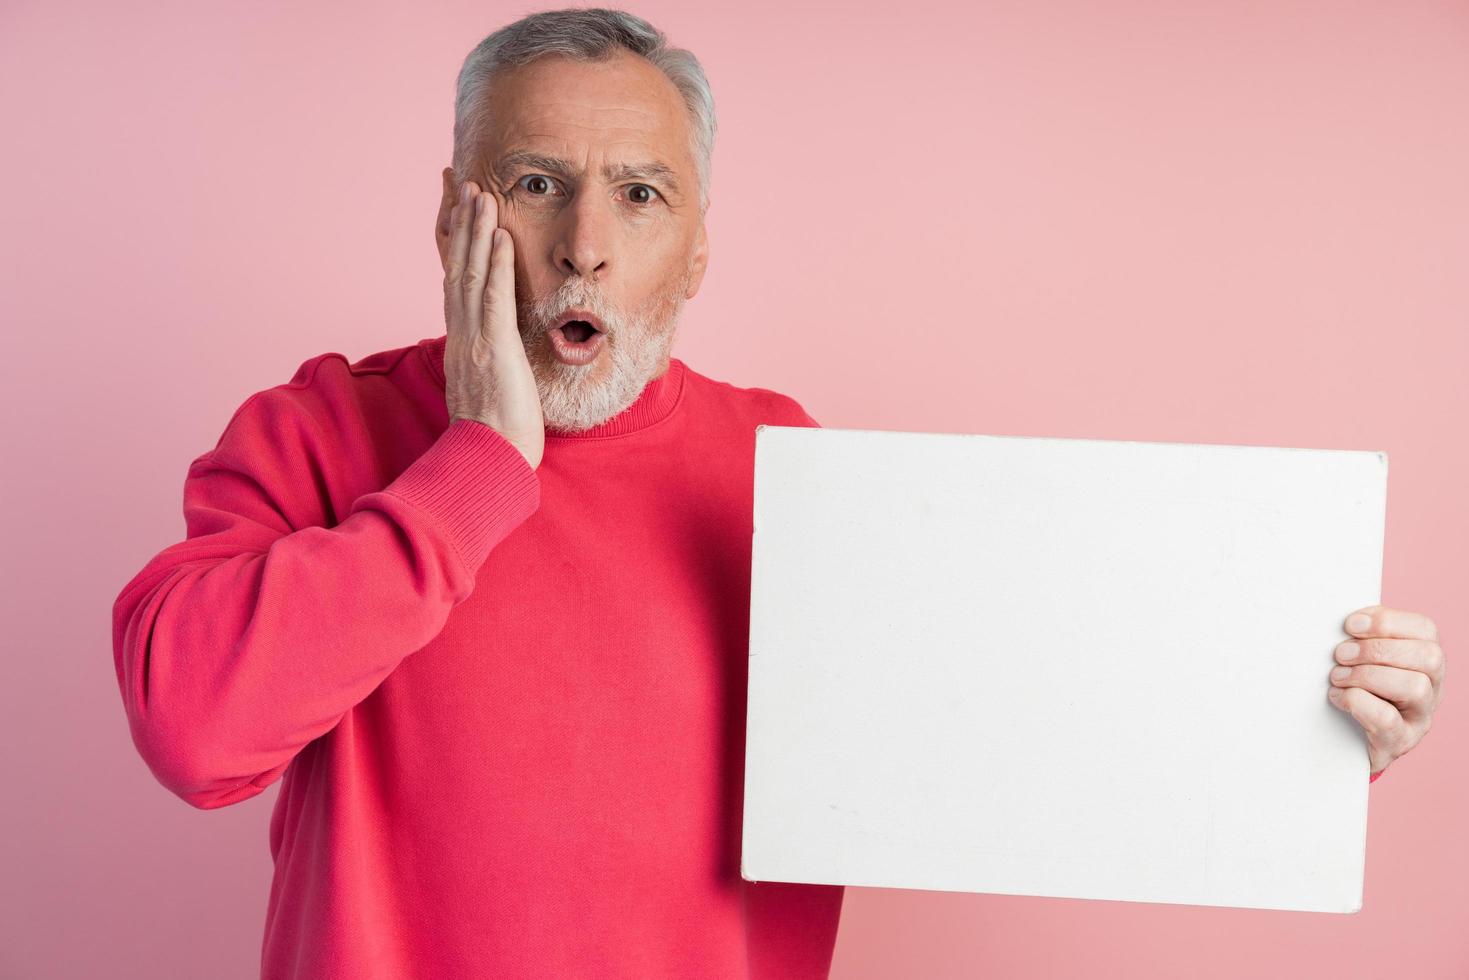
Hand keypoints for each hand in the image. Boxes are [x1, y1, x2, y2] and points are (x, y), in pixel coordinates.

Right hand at [442, 180, 544, 469]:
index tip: (454, 210)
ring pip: (471, 275)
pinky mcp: (492, 348)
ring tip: (480, 193)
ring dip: (476, 231)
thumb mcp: (488, 391)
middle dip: (459, 223)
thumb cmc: (495, 437)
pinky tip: (499, 235)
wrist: (489, 463)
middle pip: (457, 268)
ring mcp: (473, 340)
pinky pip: (494, 298)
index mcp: (460, 343)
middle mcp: (460, 335)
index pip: (455, 282)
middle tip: (460, 182)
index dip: (455, 245)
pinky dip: (495, 264)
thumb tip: (493, 355)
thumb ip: (488, 365)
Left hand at [1329, 604, 1444, 776]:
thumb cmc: (1354, 687)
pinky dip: (1358, 702)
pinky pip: (1388, 719)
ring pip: (1415, 687)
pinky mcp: (1399, 742)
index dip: (1387, 622)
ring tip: (1337, 677)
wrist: (1342, 738)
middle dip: (1376, 649)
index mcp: (1425, 658)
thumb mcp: (1361, 656)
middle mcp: (1432, 687)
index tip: (1350, 625)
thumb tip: (1346, 618)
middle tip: (1340, 654)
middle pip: (1427, 656)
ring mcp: (1420, 717)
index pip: (1426, 629)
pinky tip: (1338, 697)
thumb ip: (1362, 635)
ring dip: (1367, 676)